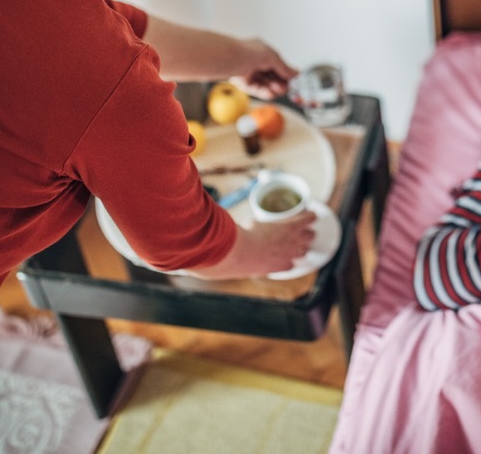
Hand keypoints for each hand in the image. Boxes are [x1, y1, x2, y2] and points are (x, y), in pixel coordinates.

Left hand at [183, 210, 315, 279]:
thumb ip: (195, 260)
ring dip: (306, 232)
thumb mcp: (210, 263)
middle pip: (295, 252)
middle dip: (301, 246)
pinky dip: (306, 218)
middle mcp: (276, 258)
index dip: (285, 260)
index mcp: (264, 267)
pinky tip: (312, 213)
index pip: (280, 265)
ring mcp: (282, 244)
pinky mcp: (283, 230)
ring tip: (312, 229)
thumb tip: (168, 260)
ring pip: (301, 238)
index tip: (289, 258)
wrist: (226, 254)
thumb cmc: (218, 261)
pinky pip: (299, 222)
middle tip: (306, 243)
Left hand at [230, 38, 297, 98]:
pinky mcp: (241, 81)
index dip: (285, 73)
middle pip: (271, 75)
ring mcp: (248, 71)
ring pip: (264, 83)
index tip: (293, 81)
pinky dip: (263, 92)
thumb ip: (284, 67)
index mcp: (262, 50)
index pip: (278, 63)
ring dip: (272, 88)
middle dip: (279, 82)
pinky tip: (270, 94)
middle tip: (286, 88)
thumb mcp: (271, 57)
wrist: (226, 58)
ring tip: (278, 92)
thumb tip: (296, 73)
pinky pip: (255, 88)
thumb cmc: (246, 52)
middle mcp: (255, 60)